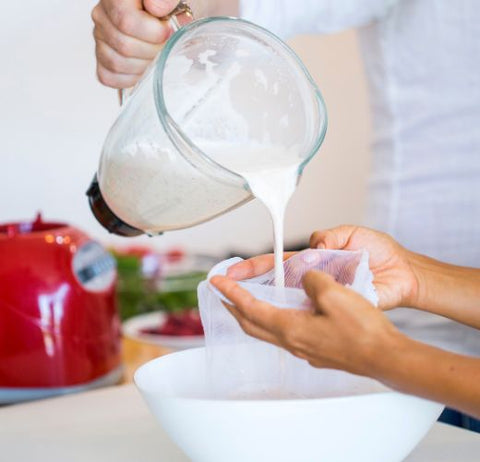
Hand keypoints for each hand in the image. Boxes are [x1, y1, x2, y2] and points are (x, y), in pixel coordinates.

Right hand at [92, 0, 186, 87]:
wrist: (163, 18)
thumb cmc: (166, 7)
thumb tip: (155, 8)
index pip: (126, 22)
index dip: (153, 33)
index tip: (169, 30)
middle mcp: (102, 15)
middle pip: (124, 46)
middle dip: (152, 51)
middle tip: (165, 44)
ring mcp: (100, 39)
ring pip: (117, 64)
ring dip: (144, 66)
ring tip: (156, 55)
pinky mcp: (102, 59)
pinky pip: (108, 77)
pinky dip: (130, 78)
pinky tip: (144, 68)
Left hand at [210, 271, 403, 376]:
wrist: (384, 357)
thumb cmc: (362, 330)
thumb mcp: (334, 294)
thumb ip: (312, 281)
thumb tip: (304, 278)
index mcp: (290, 327)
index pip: (250, 308)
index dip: (231, 293)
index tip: (216, 282)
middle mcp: (292, 341)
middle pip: (251, 324)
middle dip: (233, 307)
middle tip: (222, 294)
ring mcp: (303, 349)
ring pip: (266, 331)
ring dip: (250, 315)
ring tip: (245, 302)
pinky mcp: (315, 351)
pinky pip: (283, 334)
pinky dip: (270, 321)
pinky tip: (281, 314)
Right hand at [227, 226, 418, 309]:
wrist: (405, 273)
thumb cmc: (380, 252)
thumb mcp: (352, 234)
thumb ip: (329, 237)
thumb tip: (313, 248)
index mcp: (312, 259)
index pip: (276, 263)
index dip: (253, 267)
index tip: (233, 270)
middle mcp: (312, 280)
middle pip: (274, 284)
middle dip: (248, 287)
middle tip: (225, 290)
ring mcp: (322, 297)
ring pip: (288, 302)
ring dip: (265, 303)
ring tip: (239, 306)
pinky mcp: (335, 310)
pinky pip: (312, 315)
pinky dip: (295, 318)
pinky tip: (278, 322)